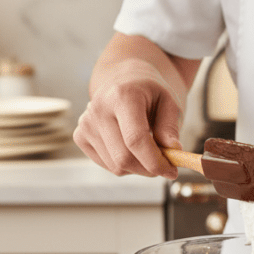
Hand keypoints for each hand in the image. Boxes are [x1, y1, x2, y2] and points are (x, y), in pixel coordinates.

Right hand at [73, 57, 185, 178]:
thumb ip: (170, 127)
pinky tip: (131, 148)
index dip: (155, 161)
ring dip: (138, 167)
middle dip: (149, 169)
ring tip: (148, 149)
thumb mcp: (169, 102)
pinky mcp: (80, 136)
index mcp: (122, 96)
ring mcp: (86, 123)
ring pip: (115, 166)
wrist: (125, 81)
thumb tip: (173, 150)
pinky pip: (107, 165)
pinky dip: (124, 165)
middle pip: (123, 158)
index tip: (172, 172)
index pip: (136, 139)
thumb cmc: (150, 93)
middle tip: (165, 165)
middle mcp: (99, 109)